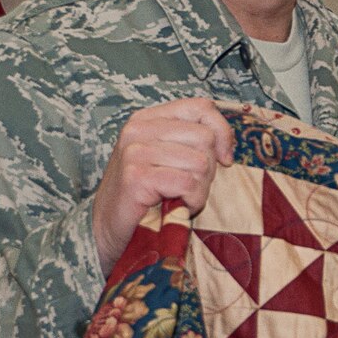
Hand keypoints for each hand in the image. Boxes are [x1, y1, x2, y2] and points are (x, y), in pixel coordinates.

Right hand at [92, 98, 233, 269]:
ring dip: (199, 188)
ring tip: (178, 197)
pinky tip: (175, 206)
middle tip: (188, 186)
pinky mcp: (136, 176)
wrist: (109, 229)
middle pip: (205, 138)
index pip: (202, 108)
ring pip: (200, 163)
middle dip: (208, 169)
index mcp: (148, 118)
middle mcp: (138, 129)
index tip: (223, 158)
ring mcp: (135, 151)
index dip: (222, 134)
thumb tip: (228, 146)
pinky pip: (188, 184)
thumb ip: (194, 142)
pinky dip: (191, 201)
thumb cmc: (147, 196)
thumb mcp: (170, 159)